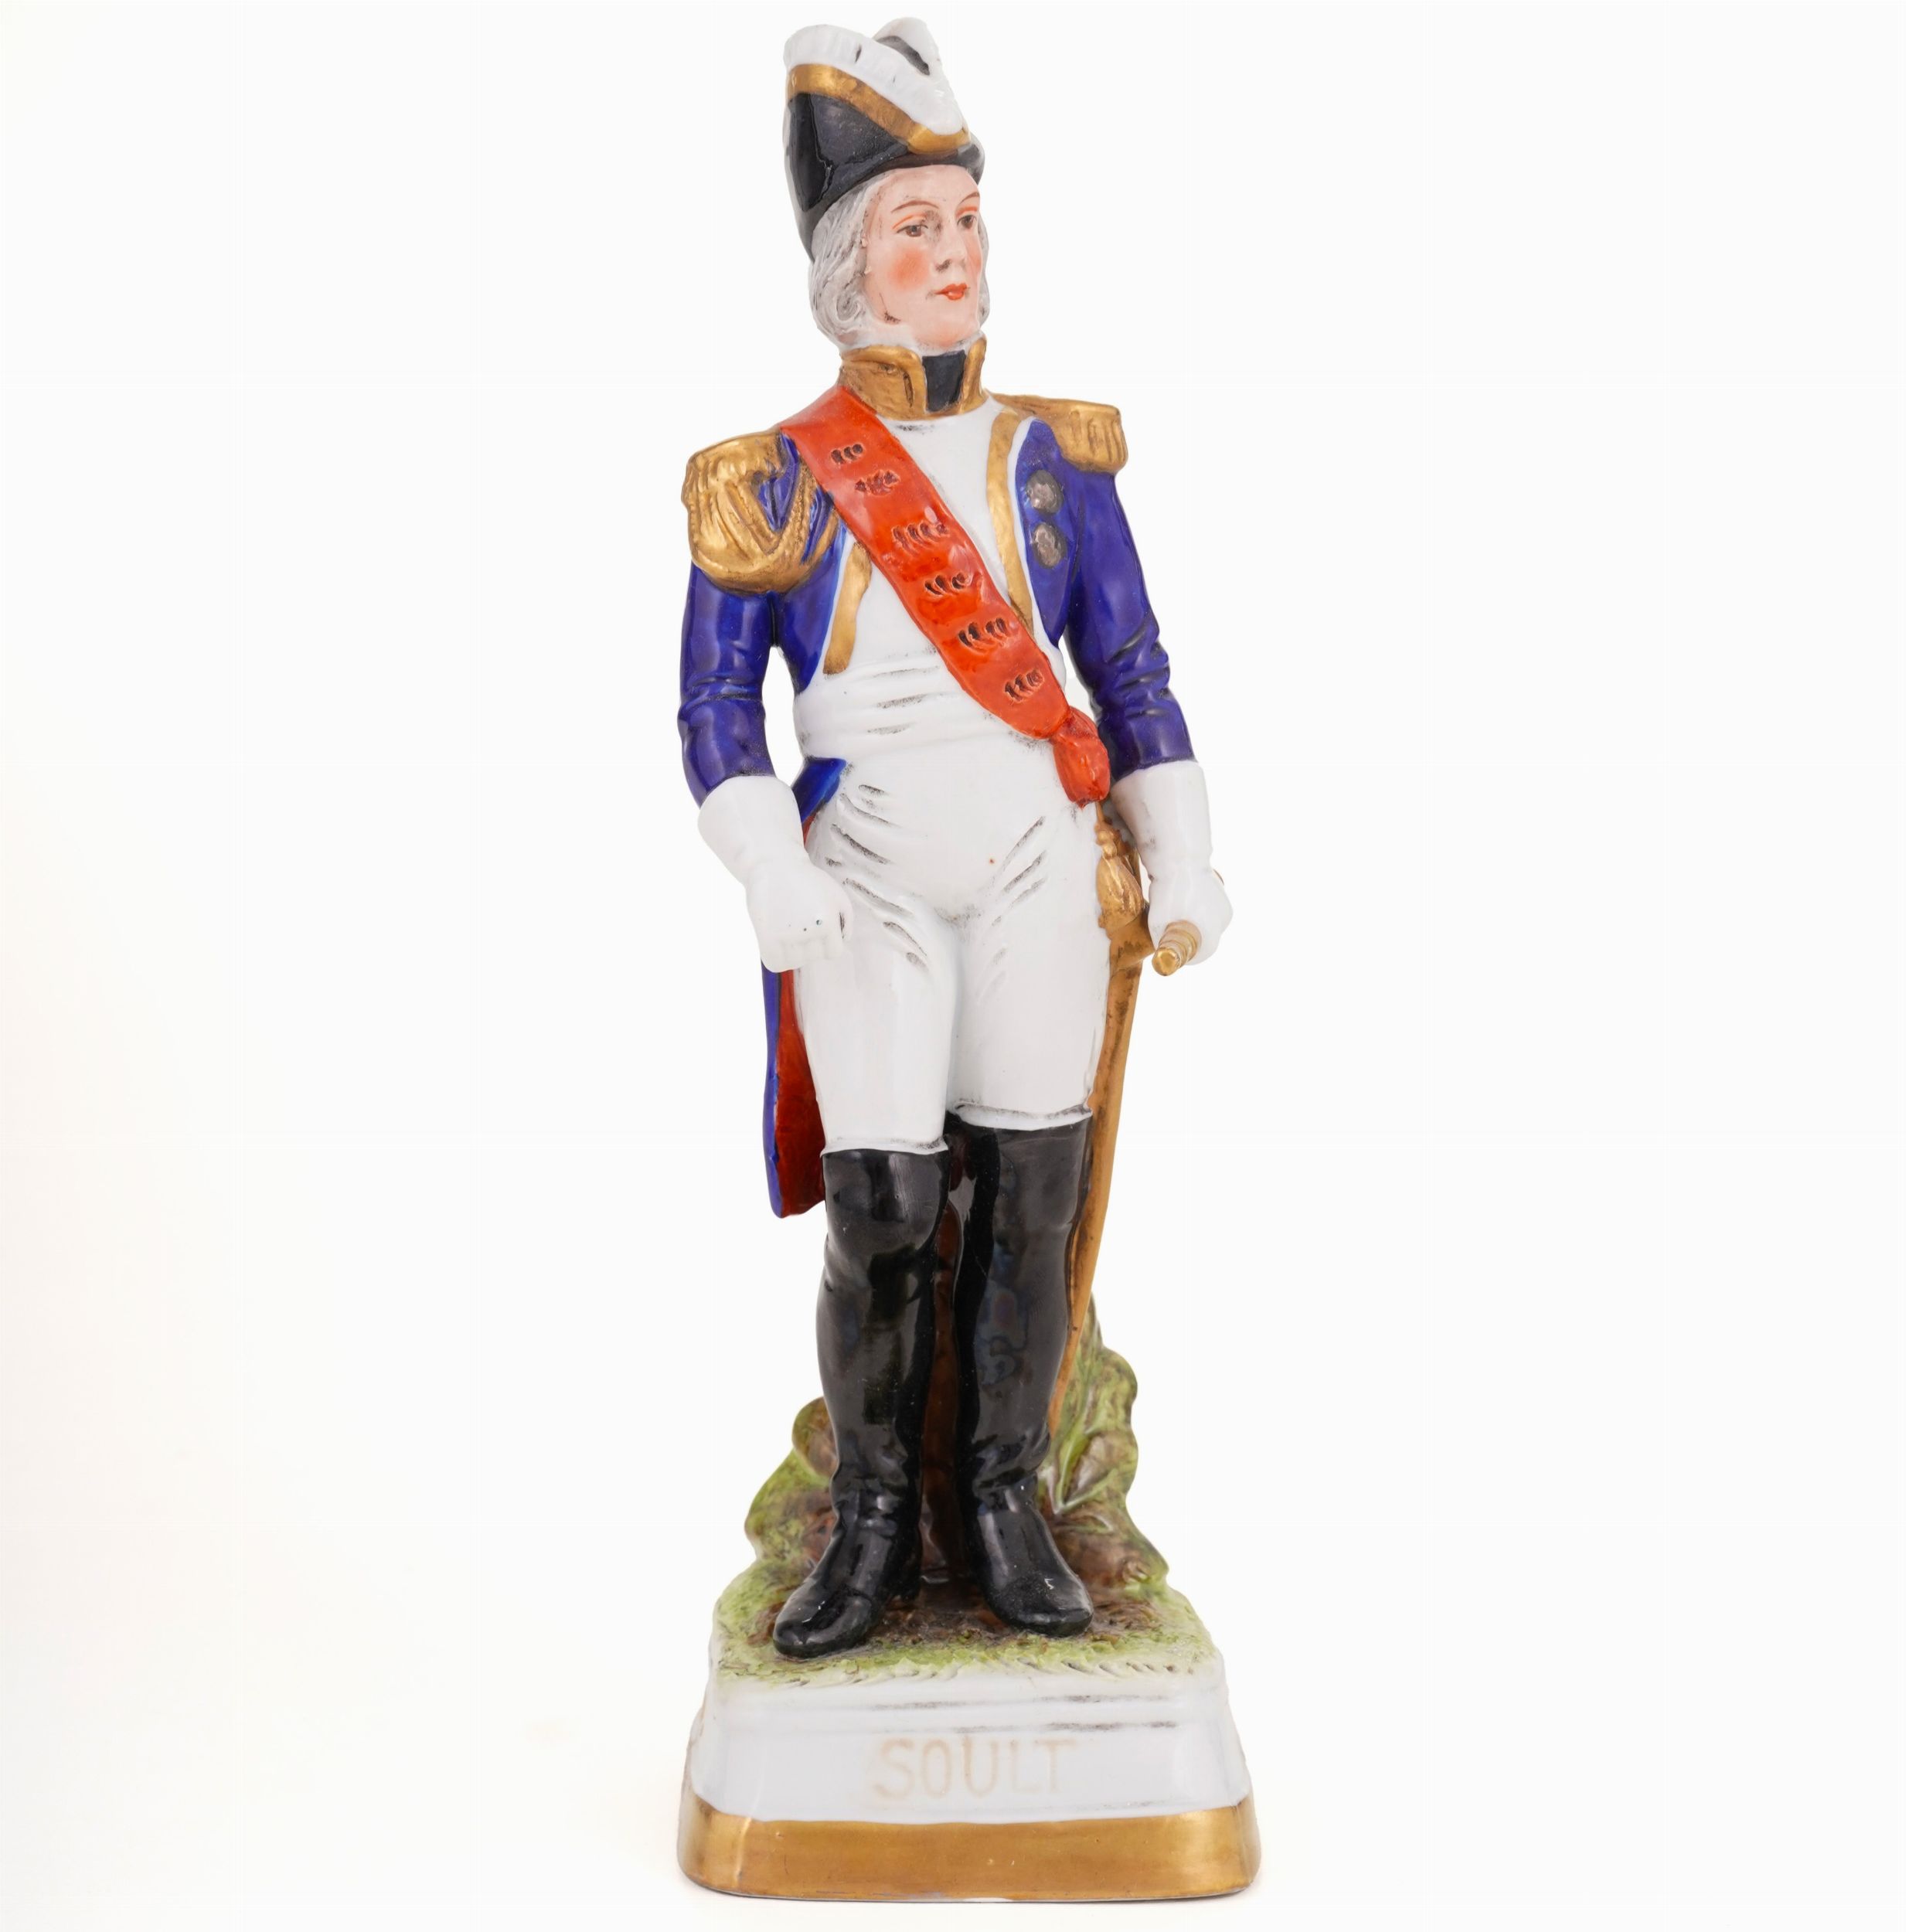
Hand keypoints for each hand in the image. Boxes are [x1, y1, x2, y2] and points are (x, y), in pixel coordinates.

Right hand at [745, 858, 852, 972]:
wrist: (774, 864)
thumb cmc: (807, 880)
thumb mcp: (836, 895)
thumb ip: (846, 921)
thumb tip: (843, 942)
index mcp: (828, 922)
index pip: (833, 953)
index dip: (825, 941)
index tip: (816, 926)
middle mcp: (809, 931)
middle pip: (813, 957)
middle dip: (808, 943)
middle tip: (798, 919)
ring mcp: (786, 935)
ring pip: (794, 962)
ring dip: (791, 950)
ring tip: (786, 925)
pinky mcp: (766, 937)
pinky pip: (775, 963)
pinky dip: (775, 957)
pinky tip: (774, 939)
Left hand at [1146, 867, 1231, 967]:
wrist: (1180, 856)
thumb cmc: (1170, 890)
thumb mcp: (1157, 922)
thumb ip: (1162, 941)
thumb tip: (1163, 951)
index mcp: (1213, 928)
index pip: (1202, 953)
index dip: (1186, 955)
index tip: (1173, 948)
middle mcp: (1224, 918)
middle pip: (1205, 938)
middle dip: (1189, 937)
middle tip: (1169, 929)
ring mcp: (1225, 904)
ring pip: (1207, 923)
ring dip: (1193, 923)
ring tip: (1173, 910)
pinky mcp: (1221, 893)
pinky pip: (1208, 909)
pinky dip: (1196, 909)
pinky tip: (1181, 899)